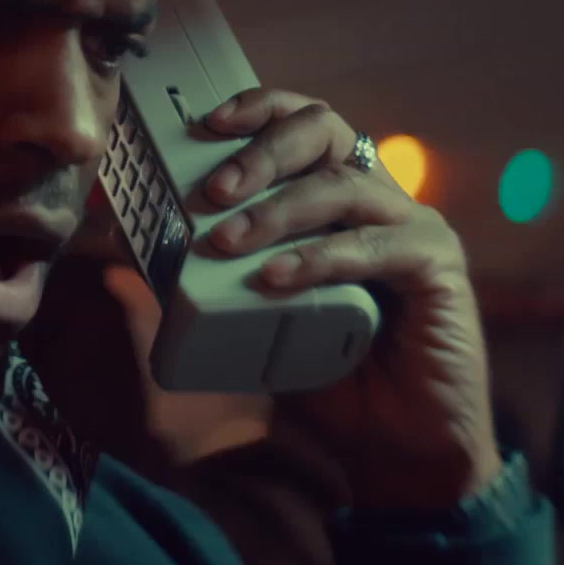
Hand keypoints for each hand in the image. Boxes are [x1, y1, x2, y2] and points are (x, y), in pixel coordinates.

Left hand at [201, 88, 503, 510]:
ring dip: (277, 209)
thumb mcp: (255, 329)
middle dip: (261, 151)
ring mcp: (415, 230)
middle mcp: (381, 202)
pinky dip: (320, 258)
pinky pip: (375, 246)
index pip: (303, 127)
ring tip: (226, 241)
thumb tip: (124, 269)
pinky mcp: (440, 267)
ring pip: (343, 186)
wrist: (397, 454)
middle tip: (214, 191)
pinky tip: (276, 278)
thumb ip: (205, 292)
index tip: (209, 123)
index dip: (260, 110)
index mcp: (341, 202)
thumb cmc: (330, 386)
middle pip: (326, 132)